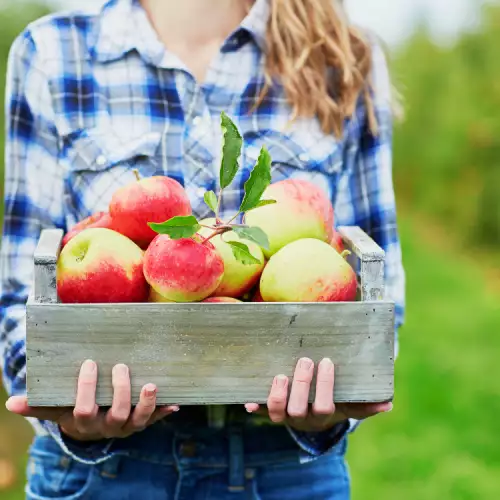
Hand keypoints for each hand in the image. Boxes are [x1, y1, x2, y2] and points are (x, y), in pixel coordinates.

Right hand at [6, 360, 178, 440]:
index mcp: (85, 422)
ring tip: (152, 385)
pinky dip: (165, 411)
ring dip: (147, 404)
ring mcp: (127, 426)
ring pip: (139, 420)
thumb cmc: (74, 410)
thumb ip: (38, 404)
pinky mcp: (143, 422)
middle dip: (120, 392)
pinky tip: (176, 402)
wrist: (92, 428)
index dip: (87, 388)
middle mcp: (108, 427)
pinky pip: (156, 419)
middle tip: (122, 367)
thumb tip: (10, 403)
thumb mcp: (56, 408)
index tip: (90, 363)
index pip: (84, 409)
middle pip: (115, 414)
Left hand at [245, 357, 391, 431]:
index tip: (326, 362)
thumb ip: (365, 404)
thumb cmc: (332, 402)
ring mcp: (283, 414)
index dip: (324, 387)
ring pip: (276, 412)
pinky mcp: (267, 409)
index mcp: (322, 415)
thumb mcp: (348, 404)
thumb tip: (388, 403)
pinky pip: (259, 409)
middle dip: (301, 385)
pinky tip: (248, 399)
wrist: (310, 415)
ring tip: (279, 375)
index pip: (325, 406)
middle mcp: (301, 417)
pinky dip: (254, 405)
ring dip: (276, 395)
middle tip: (305, 361)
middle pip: (299, 409)